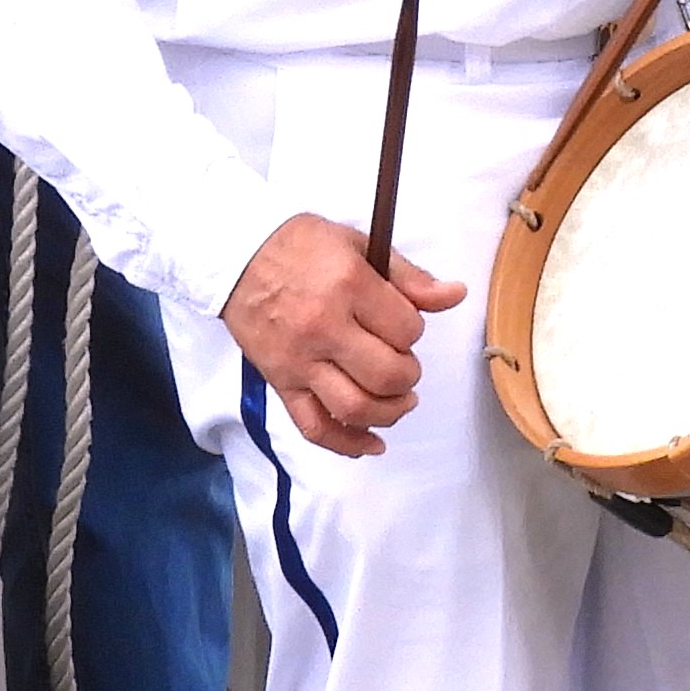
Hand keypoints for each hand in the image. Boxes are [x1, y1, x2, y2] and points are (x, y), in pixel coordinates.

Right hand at [227, 213, 460, 455]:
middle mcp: (324, 328)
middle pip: (387, 375)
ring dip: (389, 412)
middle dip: (408, 375)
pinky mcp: (281, 382)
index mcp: (348, 286)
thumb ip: (409, 276)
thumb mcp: (358, 245)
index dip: (413, 331)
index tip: (402, 323)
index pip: (406, 330)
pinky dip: (346, 444)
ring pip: (356, 408)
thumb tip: (455, 296)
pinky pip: (314, 426)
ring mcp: (300, 361)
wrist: (234, 256)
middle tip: (403, 363)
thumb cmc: (299, 246)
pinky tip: (371, 445)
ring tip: (398, 400)